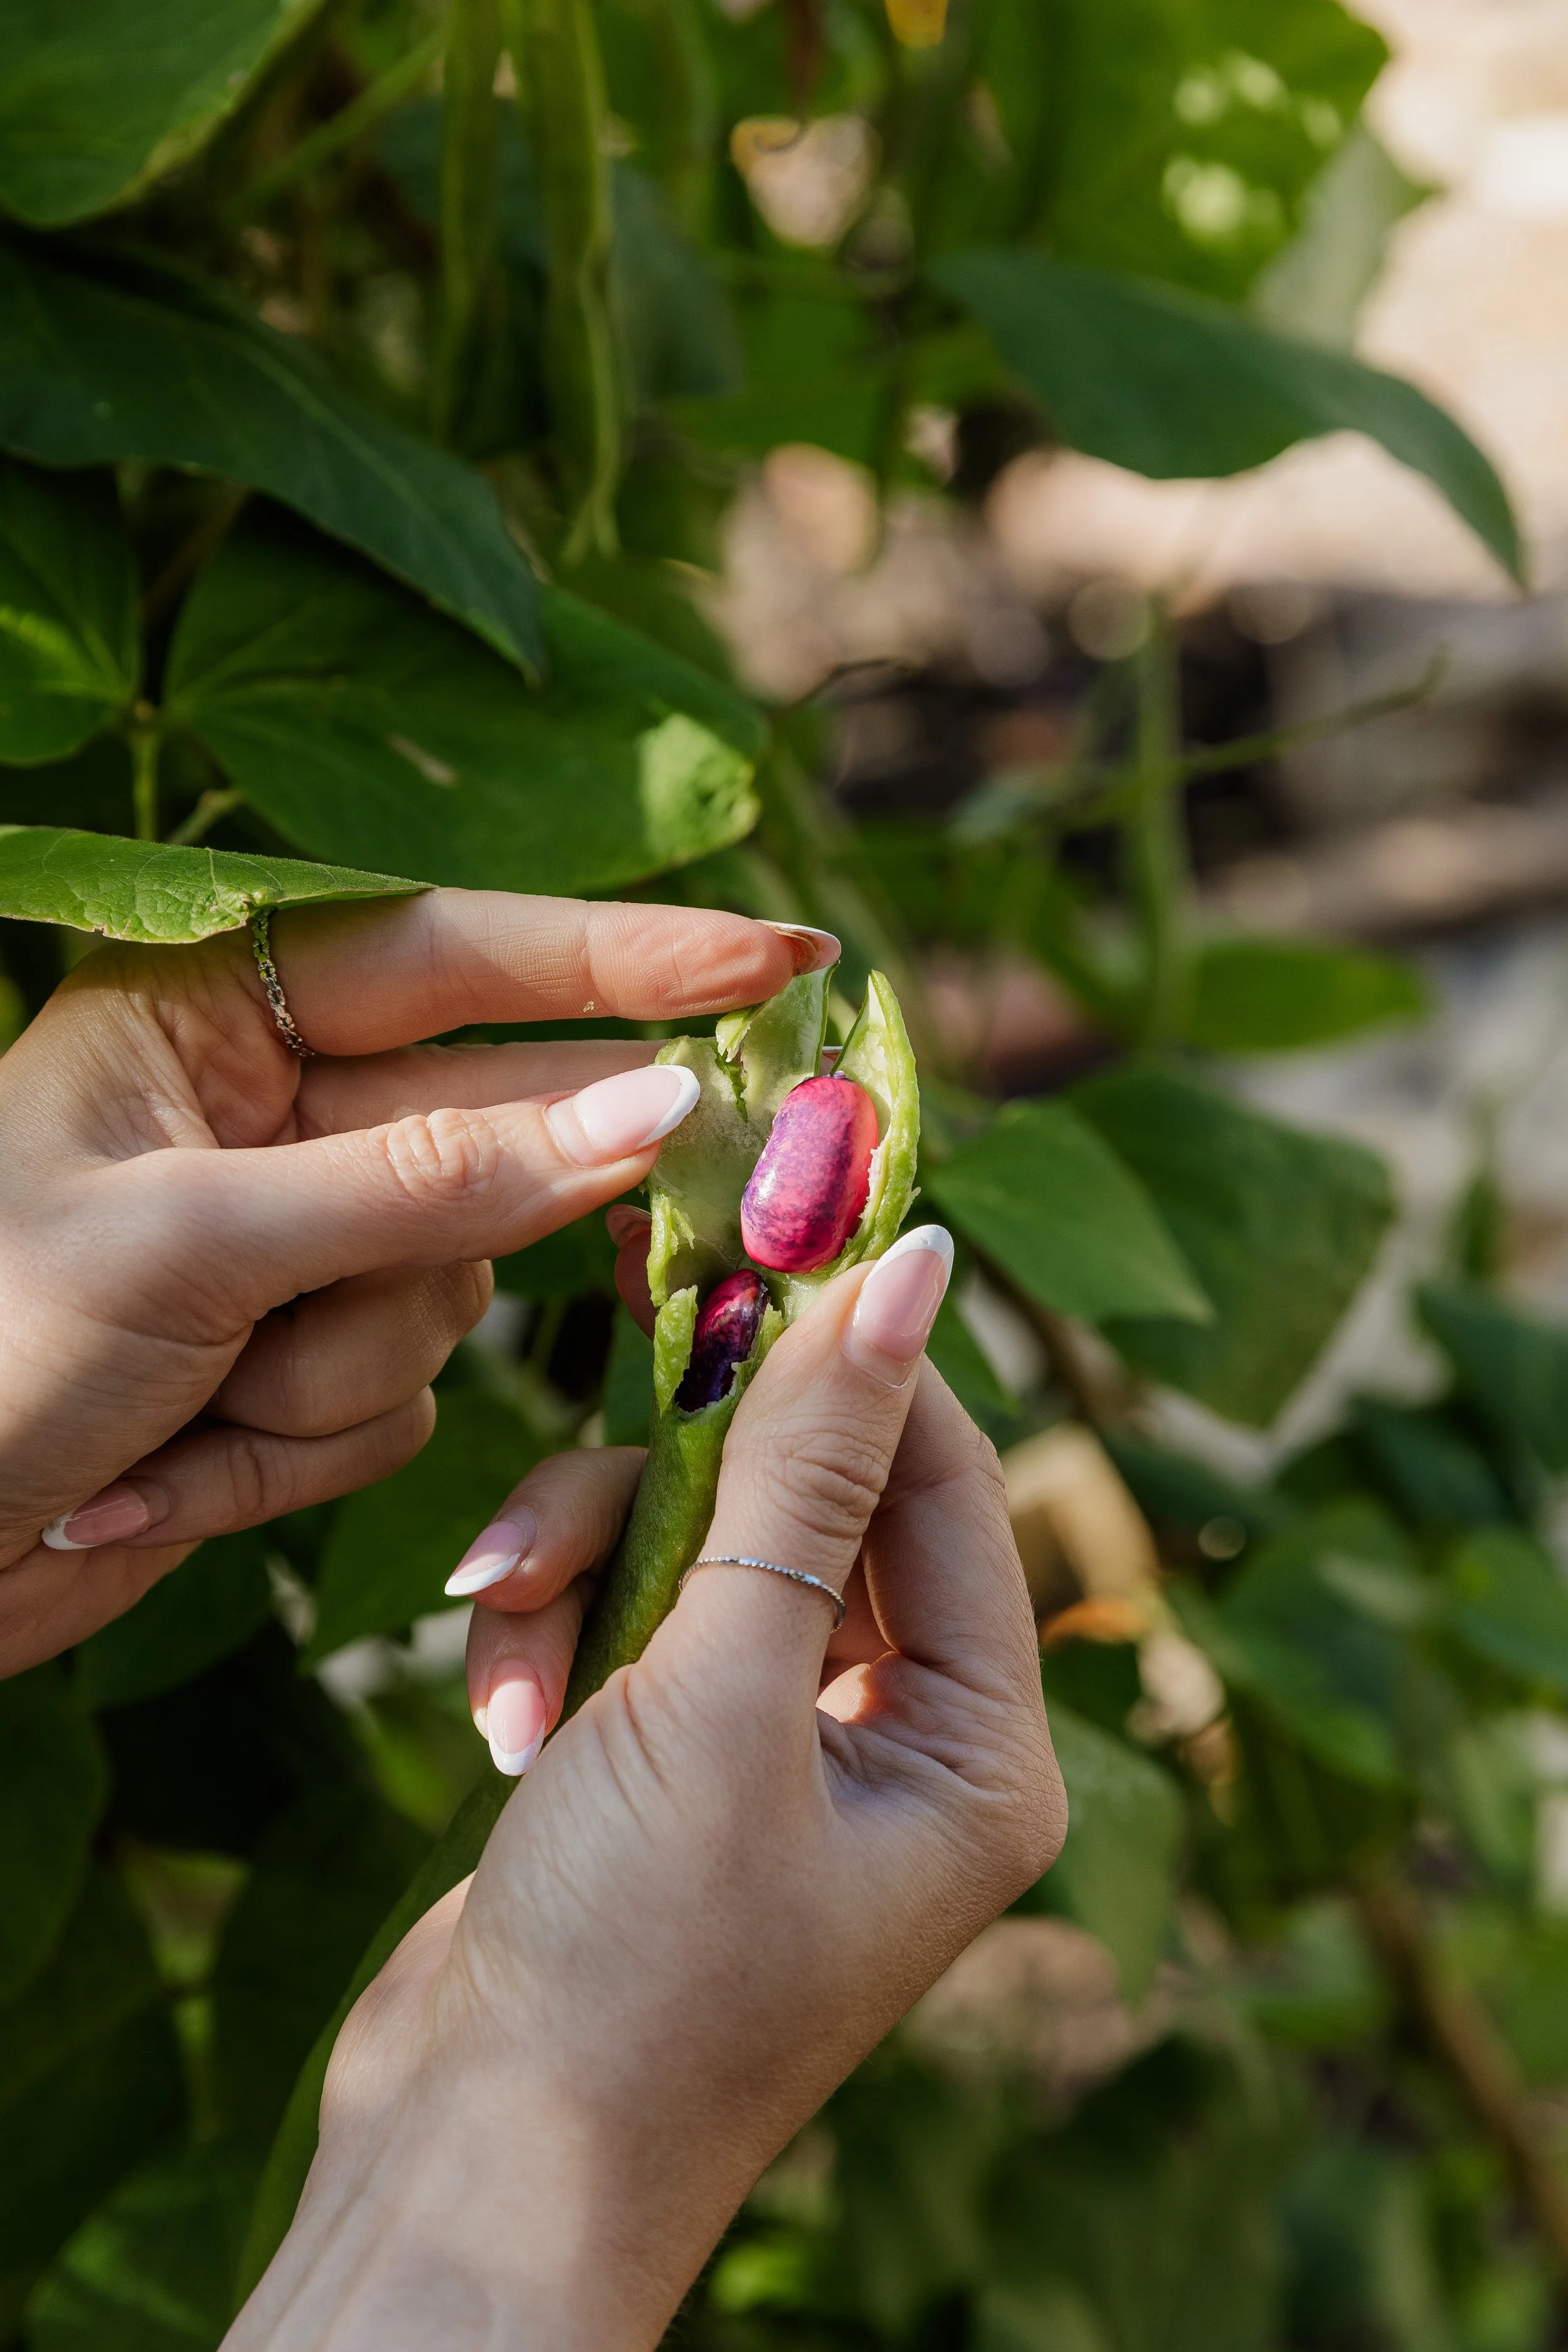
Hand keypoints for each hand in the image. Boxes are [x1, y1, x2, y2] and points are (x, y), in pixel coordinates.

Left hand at [0, 891, 832, 1673]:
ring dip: (331, 1377)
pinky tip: (149, 1482)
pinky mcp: (288, 1379)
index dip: (620, 954)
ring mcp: (284, 1255)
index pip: (453, 955)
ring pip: (448, 1294)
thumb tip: (650, 1111)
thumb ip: (433, 1180)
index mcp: (209, 1020)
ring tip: (191, 1409)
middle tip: (721, 1179)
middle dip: (525, 1194)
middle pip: (488, 1130)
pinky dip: (286, 1459)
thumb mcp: (196, 1244)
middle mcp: (265, 1122)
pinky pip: (392, 1410)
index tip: (775, 957)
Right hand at [229, 1246, 1064, 2350]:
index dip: (856, 1357)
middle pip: (809, 1498)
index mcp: (981, 1746)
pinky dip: (553, 1637)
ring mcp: (780, 1742)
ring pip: (696, 1544)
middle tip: (602, 1423)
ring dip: (586, 1571)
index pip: (947, 1478)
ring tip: (514, 1661)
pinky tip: (500, 1716)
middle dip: (680, 1487)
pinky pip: (628, 1614)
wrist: (472, 2169)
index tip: (761, 1245)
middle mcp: (902, 1737)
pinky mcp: (672, 1750)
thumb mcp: (721, 1694)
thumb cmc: (630, 1972)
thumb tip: (914, 1268)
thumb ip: (806, 1471)